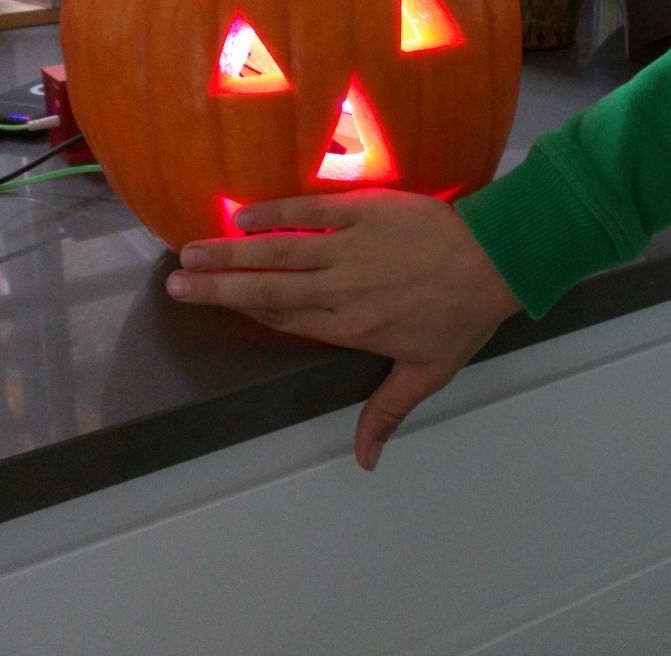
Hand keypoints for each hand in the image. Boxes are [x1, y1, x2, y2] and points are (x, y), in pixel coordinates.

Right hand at [166, 189, 520, 470]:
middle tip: (175, 281)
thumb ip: (387, 412)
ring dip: (232, 250)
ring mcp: (350, 247)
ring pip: (279, 250)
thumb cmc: (461, 316)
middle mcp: (340, 288)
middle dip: (217, 285)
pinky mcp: (365, 210)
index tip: (203, 303)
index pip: (283, 318)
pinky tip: (243, 213)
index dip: (241, 310)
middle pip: (266, 288)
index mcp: (350, 326)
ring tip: (192, 249)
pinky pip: (311, 209)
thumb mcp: (427, 373)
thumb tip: (365, 461)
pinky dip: (276, 211)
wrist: (495, 260)